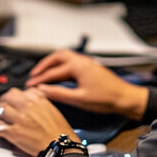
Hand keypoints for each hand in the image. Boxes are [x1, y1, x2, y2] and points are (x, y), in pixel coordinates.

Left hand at [0, 86, 77, 156]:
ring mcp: (19, 119)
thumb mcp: (52, 110)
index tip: (12, 102)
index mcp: (37, 100)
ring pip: (0, 109)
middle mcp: (27, 106)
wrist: (61, 147)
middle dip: (3, 102)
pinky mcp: (14, 132)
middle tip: (1, 109)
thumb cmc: (59, 132)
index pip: (19, 92)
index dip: (13, 97)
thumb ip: (40, 101)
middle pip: (7, 97)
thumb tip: (29, 96)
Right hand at [25, 49, 148, 120]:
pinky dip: (61, 65)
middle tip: (34, 74)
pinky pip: (71, 61)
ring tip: (43, 72)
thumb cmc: (106, 98)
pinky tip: (59, 74)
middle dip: (44, 65)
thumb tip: (42, 91)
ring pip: (65, 57)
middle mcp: (81, 61)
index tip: (30, 86)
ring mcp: (86, 63)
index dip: (40, 80)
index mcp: (78, 66)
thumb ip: (59, 94)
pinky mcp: (90, 67)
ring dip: (52, 63)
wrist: (126, 98)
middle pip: (57, 57)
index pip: (53, 72)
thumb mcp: (79, 99)